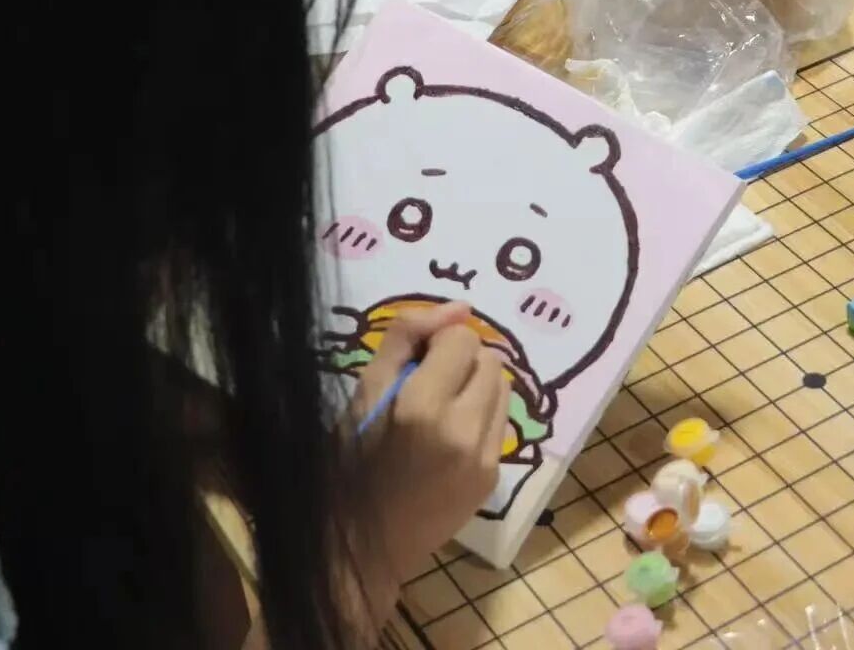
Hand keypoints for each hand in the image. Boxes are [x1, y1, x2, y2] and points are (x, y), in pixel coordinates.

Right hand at [342, 302, 509, 591]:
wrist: (362, 545)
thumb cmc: (349, 465)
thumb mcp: (363, 394)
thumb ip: (406, 340)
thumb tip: (459, 307)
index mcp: (423, 408)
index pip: (462, 339)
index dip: (438, 342)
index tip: (415, 361)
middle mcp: (463, 431)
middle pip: (490, 359)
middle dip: (462, 360)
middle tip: (428, 383)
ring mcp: (484, 458)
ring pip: (504, 387)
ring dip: (477, 385)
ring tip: (442, 407)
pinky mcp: (494, 477)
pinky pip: (501, 422)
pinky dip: (481, 416)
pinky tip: (449, 436)